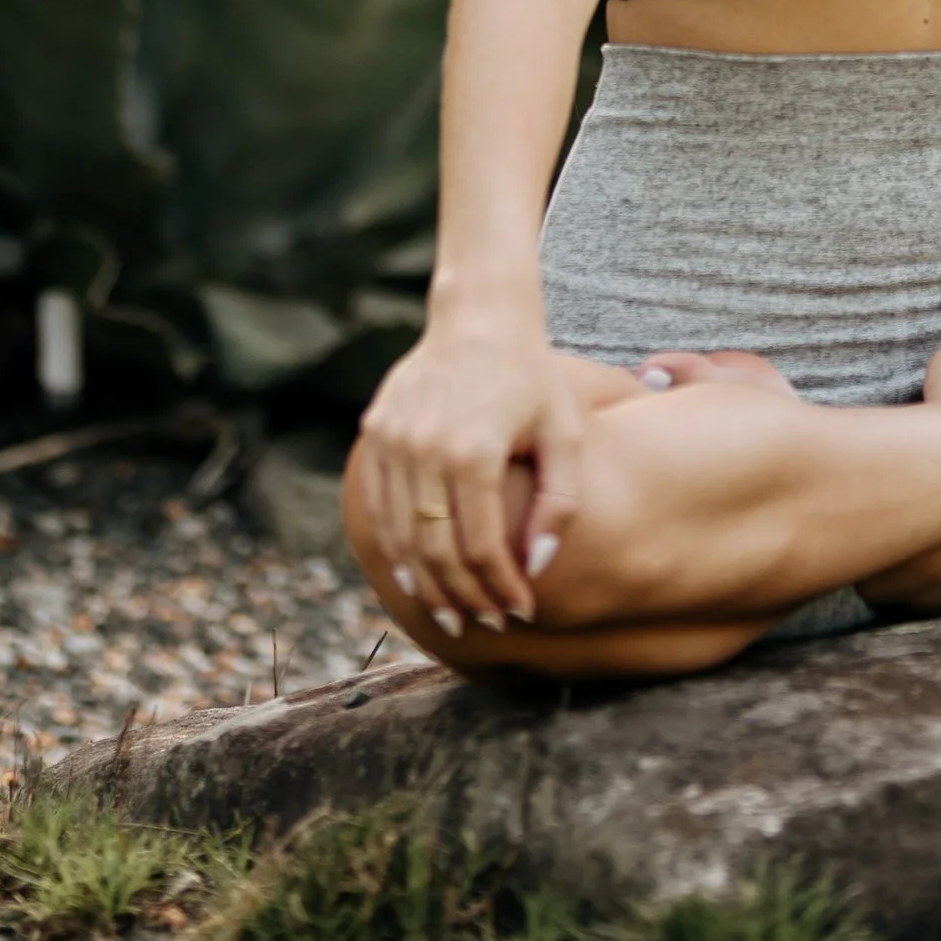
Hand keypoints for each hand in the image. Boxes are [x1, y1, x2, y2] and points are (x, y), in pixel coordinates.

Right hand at [354, 304, 585, 631]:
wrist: (479, 316)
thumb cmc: (532, 377)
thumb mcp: (564, 433)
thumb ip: (558, 504)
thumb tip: (535, 569)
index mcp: (474, 451)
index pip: (481, 547)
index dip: (500, 588)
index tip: (520, 612)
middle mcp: (426, 448)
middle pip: (437, 551)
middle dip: (463, 597)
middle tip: (484, 624)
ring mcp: (394, 440)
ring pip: (402, 536)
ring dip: (426, 583)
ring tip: (452, 613)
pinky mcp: (376, 433)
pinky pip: (379, 506)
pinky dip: (394, 546)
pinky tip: (414, 574)